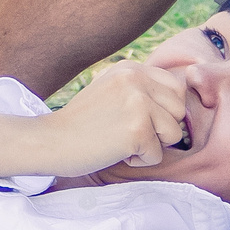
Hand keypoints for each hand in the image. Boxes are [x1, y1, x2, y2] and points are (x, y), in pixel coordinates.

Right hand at [51, 61, 191, 171]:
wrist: (50, 141)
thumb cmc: (80, 123)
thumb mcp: (110, 90)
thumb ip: (140, 88)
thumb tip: (179, 99)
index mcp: (130, 68)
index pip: (176, 87)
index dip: (166, 110)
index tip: (143, 122)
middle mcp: (136, 80)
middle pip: (180, 109)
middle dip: (163, 129)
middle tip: (132, 134)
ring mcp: (138, 103)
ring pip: (173, 133)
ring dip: (152, 146)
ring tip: (123, 142)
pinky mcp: (137, 130)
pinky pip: (157, 155)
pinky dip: (139, 161)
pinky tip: (115, 152)